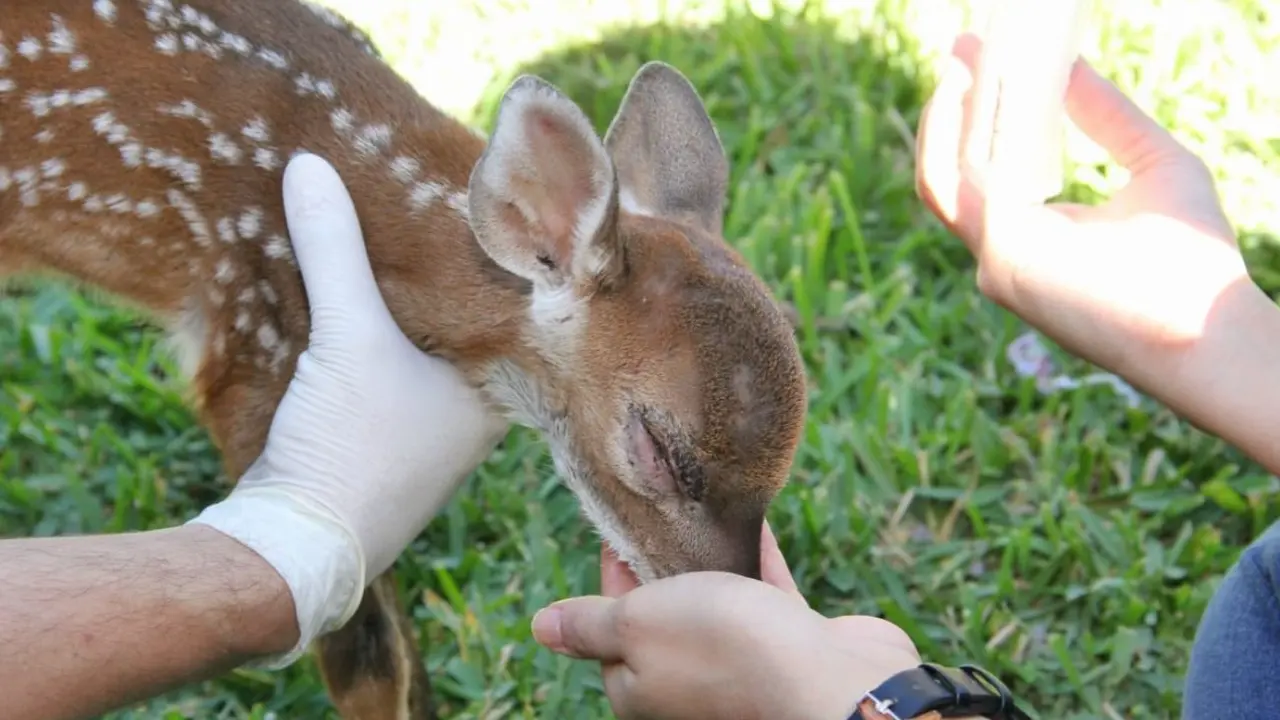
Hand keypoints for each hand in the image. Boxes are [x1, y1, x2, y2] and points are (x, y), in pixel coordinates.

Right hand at [190, 153, 507, 665]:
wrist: (297, 544)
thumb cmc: (353, 446)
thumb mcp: (347, 334)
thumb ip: (334, 249)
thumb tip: (310, 164)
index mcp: (498, 397)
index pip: (515, 317)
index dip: (499, 268)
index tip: (485, 217)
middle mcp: (474, 421)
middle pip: (468, 334)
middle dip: (448, 286)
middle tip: (431, 216)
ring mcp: (428, 440)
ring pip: (425, 359)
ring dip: (406, 317)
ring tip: (391, 247)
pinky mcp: (380, 450)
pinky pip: (387, 380)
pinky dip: (374, 347)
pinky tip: (352, 308)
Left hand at [530, 524, 920, 719]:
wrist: (829, 681)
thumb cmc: (725, 649)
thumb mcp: (639, 625)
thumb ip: (590, 624)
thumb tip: (540, 626)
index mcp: (637, 684)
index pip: (608, 620)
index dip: (612, 567)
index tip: (617, 519)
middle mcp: (686, 678)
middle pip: (662, 611)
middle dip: (659, 558)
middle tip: (659, 502)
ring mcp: (740, 662)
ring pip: (714, 600)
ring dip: (707, 556)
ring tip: (699, 504)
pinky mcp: (786, 642)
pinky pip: (762, 590)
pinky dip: (753, 555)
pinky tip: (749, 517)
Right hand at [917, 32, 1246, 386]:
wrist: (1206, 325)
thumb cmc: (1192, 258)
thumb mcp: (1150, 161)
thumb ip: (1106, 116)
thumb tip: (1069, 65)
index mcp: (1033, 236)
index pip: (983, 172)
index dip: (977, 115)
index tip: (980, 58)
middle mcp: (1001, 253)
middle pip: (949, 170)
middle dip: (949, 106)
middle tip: (964, 47)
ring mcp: (994, 261)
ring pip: (942, 177)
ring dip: (946, 115)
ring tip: (965, 60)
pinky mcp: (1001, 259)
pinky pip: (964, 186)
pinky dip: (964, 135)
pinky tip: (982, 92)